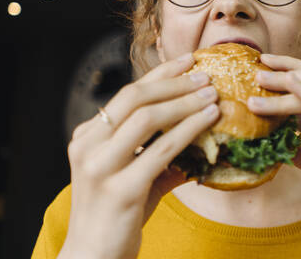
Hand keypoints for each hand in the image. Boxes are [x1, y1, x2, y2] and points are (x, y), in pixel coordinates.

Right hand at [59, 54, 219, 258]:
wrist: (93, 258)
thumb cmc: (116, 216)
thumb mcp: (134, 177)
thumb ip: (161, 155)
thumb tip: (203, 139)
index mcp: (87, 137)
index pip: (126, 94)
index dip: (160, 74)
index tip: (188, 61)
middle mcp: (88, 146)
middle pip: (134, 98)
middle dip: (174, 83)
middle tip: (205, 75)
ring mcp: (101, 167)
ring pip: (147, 118)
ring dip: (185, 103)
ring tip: (213, 94)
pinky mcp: (121, 189)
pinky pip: (161, 151)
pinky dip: (189, 130)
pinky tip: (209, 120)